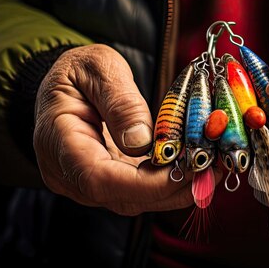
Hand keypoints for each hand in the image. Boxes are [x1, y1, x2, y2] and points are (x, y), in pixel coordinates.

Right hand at [34, 44, 205, 214]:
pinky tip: (195, 165)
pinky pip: (139, 191)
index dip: (146, 183)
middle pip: (122, 197)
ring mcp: (87, 182)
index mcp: (57, 141)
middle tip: (211, 166)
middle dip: (172, 188)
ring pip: (135, 200)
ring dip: (177, 188)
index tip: (184, 170)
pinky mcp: (107, 181)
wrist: (63, 82)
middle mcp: (69, 173)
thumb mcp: (97, 67)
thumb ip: (120, 102)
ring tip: (211, 165)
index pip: (99, 179)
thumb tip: (142, 142)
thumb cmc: (76, 71)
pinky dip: (169, 182)